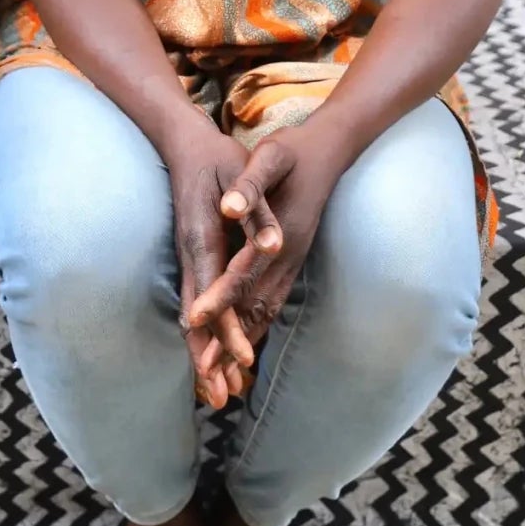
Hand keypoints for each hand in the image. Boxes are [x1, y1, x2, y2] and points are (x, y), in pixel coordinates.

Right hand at [162, 117, 285, 409]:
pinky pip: (200, 303)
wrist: (184, 142)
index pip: (215, 293)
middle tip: (219, 400)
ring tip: (215, 394)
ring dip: (205, 354)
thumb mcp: (243, 173)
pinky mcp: (195, 257)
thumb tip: (271, 243)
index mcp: (202, 239)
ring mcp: (190, 258)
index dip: (228, 329)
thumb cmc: (218, 157)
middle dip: (209, 358)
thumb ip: (256, 210)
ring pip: (196, 316)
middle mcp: (192, 255)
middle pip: (198, 317)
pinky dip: (207, 333)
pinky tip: (214, 354)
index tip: (242, 360)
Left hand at [188, 120, 348, 357]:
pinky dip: (256, 327)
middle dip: (229, 338)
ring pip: (265, 311)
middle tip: (204, 370)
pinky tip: (243, 342)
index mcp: (279, 235)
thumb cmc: (294, 153)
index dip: (219, 298)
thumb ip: (250, 185)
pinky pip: (272, 304)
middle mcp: (287, 257)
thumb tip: (229, 207)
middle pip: (254, 305)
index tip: (196, 319)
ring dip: (242, 340)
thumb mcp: (270, 156)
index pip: (243, 275)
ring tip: (219, 373)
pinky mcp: (293, 263)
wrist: (329, 153)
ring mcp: (292, 263)